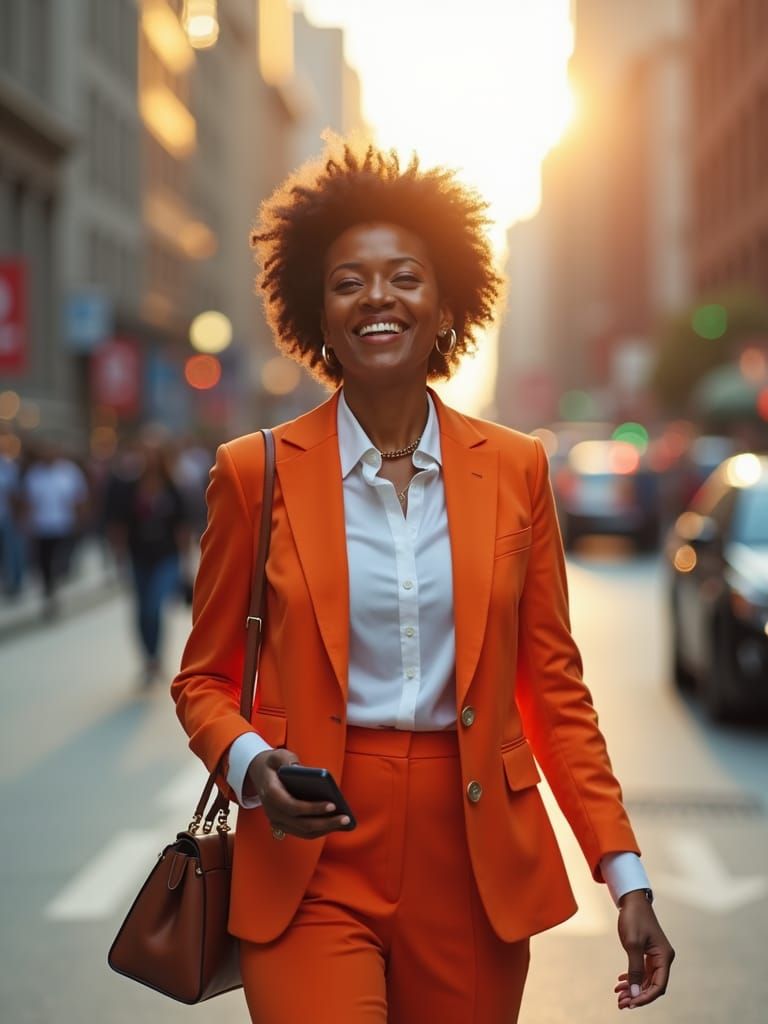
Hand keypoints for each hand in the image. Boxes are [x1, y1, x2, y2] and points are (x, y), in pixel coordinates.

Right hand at [244, 747, 350, 838]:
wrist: (260, 773)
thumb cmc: (274, 763)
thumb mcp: (278, 755)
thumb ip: (287, 760)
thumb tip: (300, 770)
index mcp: (271, 794)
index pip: (293, 806)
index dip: (312, 808)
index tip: (332, 805)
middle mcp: (272, 812)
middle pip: (301, 823)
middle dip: (325, 822)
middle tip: (346, 818)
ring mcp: (277, 821)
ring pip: (303, 831)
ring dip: (325, 829)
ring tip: (345, 822)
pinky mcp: (284, 825)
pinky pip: (303, 832)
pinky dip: (319, 830)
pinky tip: (335, 824)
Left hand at [615, 890, 674, 1009]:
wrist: (632, 900)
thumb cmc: (634, 918)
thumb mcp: (633, 944)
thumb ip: (635, 969)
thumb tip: (636, 992)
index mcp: (664, 957)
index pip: (659, 986)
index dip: (646, 997)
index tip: (631, 1003)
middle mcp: (663, 958)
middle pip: (653, 985)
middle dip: (637, 995)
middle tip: (621, 1002)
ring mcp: (656, 956)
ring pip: (646, 980)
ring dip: (633, 988)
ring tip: (618, 995)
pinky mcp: (648, 953)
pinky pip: (642, 971)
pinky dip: (632, 977)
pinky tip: (621, 981)